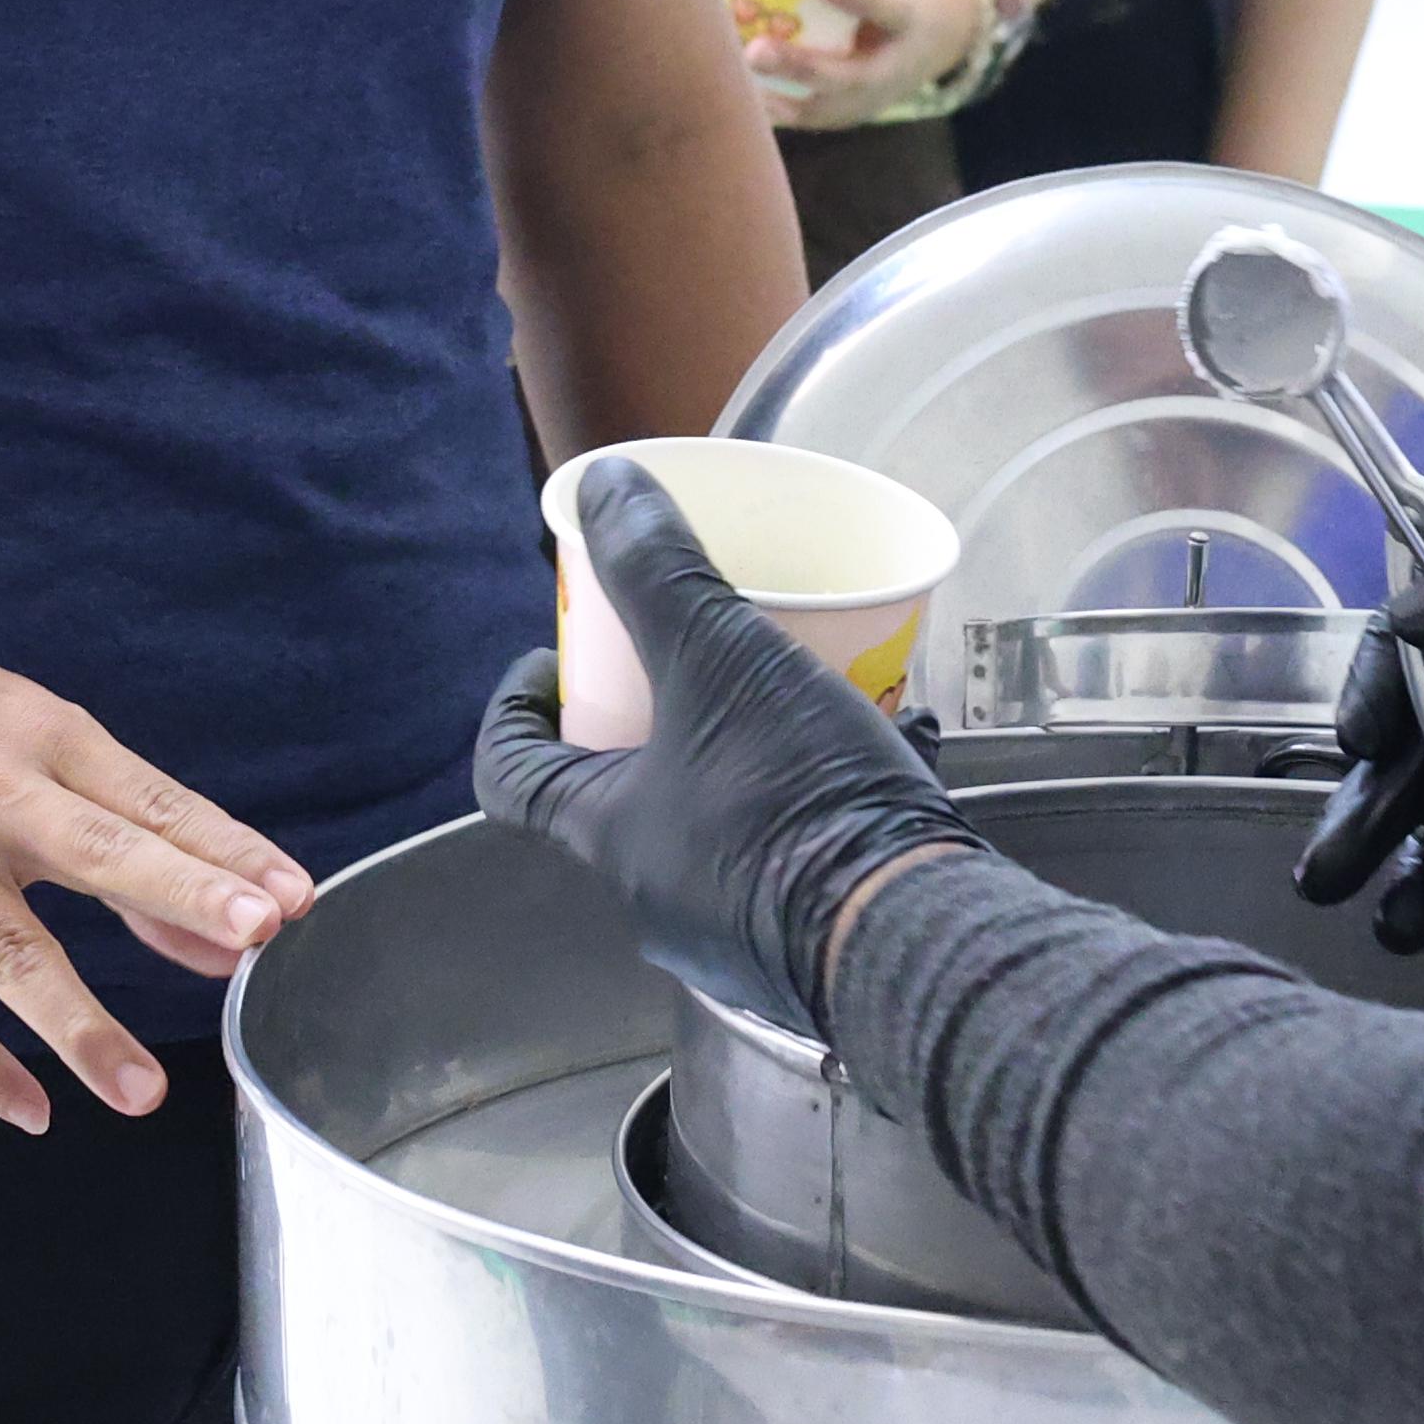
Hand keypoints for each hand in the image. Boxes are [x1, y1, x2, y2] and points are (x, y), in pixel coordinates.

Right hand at [0, 598, 314, 1134]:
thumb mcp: (25, 736)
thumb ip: (119, 827)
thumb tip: (216, 927)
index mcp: (43, 737)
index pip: (153, 800)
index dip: (227, 851)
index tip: (295, 898)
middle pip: (98, 850)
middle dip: (182, 892)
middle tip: (255, 937)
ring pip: (9, 948)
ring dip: (81, 1024)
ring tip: (143, 1093)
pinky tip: (31, 1108)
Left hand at [475, 452, 983, 1031]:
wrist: (913, 934)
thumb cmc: (792, 796)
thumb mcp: (720, 655)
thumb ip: (657, 567)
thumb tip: (601, 484)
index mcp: (608, 836)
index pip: (511, 774)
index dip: (515, 707)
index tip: (554, 654)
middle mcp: (656, 894)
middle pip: (622, 786)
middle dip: (654, 711)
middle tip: (694, 647)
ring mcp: (733, 928)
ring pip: (716, 814)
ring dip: (746, 746)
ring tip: (802, 683)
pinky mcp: (810, 940)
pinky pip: (793, 844)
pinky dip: (817, 790)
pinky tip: (881, 739)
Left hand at [755, 0, 988, 130]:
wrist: (948, 27)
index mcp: (911, 17)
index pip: (890, 9)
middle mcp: (898, 65)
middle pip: (851, 76)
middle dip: (800, 66)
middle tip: (755, 50)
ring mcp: (880, 96)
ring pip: (831, 108)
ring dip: (782, 99)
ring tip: (741, 84)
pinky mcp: (859, 111)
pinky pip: (819, 118)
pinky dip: (783, 112)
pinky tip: (748, 100)